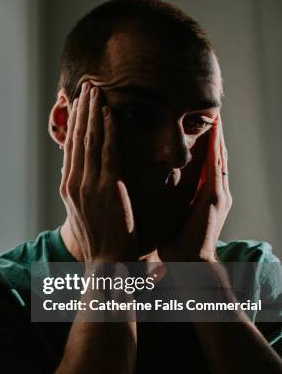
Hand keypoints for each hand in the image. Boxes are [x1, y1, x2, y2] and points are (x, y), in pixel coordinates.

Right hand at [59, 81, 137, 261]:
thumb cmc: (99, 240)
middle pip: (77, 138)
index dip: (75, 123)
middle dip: (82, 110)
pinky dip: (108, 130)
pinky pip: (108, 151)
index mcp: (68, 187)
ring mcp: (88, 184)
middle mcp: (74, 182)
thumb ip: (78, 190)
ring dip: (93, 112)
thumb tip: (71, 171)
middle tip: (86, 86)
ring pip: (90, 140)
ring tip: (96, 90)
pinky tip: (110, 112)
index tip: (78, 103)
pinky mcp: (107, 187)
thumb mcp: (82, 213)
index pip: (71, 147)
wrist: (106, 262)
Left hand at [159, 115, 231, 261]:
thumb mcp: (172, 215)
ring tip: (216, 114)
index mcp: (203, 193)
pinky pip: (217, 167)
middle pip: (216, 154)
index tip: (195, 122)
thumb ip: (170, 200)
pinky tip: (215, 133)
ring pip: (220, 156)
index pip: (205, 161)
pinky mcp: (216, 198)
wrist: (189, 263)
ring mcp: (218, 193)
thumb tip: (154, 189)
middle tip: (212, 110)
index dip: (204, 142)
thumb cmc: (178, 243)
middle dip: (215, 133)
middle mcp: (215, 190)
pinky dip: (217, 149)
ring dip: (218, 135)